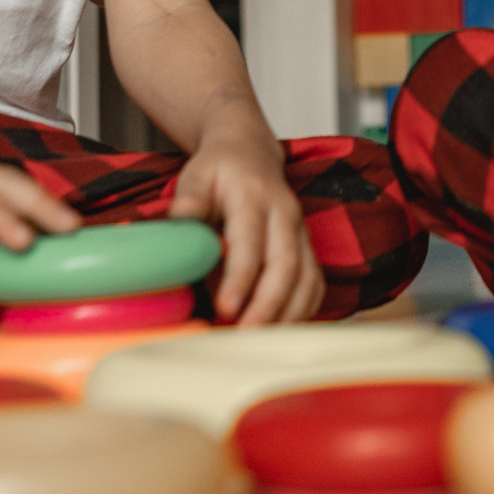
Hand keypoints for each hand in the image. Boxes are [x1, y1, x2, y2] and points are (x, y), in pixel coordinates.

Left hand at [170, 127, 322, 324]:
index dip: (241, 278)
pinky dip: (303, 310)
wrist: (249, 152)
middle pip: (287, 265)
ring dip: (288, 314)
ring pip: (307, 278)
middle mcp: (285, 214)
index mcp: (255, 196)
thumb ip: (189, 202)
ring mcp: (301, 231)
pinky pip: (314, 283)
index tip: (226, 308)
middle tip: (245, 336)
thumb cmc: (218, 169)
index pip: (251, 242)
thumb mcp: (195, 175)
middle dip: (269, 305)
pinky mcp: (307, 247)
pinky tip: (281, 329)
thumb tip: (180, 228)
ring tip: (261, 342)